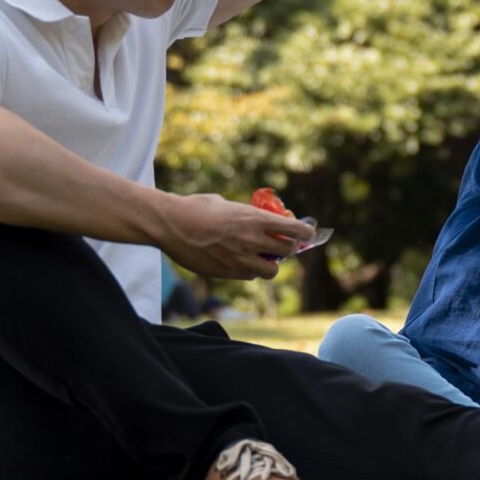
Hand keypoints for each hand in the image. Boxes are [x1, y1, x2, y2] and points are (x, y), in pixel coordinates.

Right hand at [162, 193, 313, 280]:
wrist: (171, 224)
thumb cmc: (197, 208)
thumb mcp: (227, 204)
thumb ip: (247, 215)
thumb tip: (263, 220)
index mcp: (255, 219)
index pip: (295, 229)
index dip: (306, 232)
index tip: (308, 233)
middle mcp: (251, 240)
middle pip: (288, 252)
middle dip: (287, 249)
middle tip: (281, 245)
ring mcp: (239, 259)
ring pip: (272, 271)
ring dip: (270, 265)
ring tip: (261, 258)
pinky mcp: (227, 273)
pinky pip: (248, 276)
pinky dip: (249, 270)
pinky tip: (239, 262)